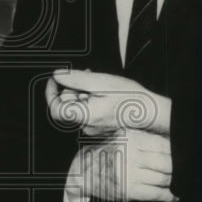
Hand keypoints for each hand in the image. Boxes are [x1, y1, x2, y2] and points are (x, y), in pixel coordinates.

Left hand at [45, 70, 170, 135]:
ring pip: (77, 106)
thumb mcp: (100, 82)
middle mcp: (86, 125)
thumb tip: (58, 75)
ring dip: (81, 91)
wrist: (149, 111)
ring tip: (96, 82)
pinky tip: (100, 91)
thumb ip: (76, 79)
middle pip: (66, 105)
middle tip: (85, 75)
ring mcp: (92, 126)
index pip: (56, 109)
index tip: (56, 80)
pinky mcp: (98, 125)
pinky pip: (87, 110)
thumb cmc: (129, 98)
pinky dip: (89, 98)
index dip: (52, 93)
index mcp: (85, 116)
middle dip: (72, 88)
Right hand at [68, 128, 178, 201]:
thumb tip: (169, 150)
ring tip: (168, 182)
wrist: (83, 172)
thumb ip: (144, 140)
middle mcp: (129, 153)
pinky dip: (167, 196)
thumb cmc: (108, 154)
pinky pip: (156, 193)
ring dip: (170, 182)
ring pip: (163, 178)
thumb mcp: (122, 139)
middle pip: (166, 163)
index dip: (172, 153)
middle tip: (171, 171)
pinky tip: (171, 196)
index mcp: (130, 137)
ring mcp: (128, 172)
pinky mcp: (127, 190)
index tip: (173, 157)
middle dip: (172, 169)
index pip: (163, 145)